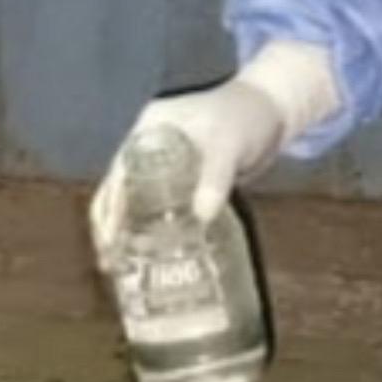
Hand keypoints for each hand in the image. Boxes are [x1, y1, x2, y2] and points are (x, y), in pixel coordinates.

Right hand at [86, 41, 341, 257]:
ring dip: (130, 233)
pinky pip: (162, 209)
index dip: (108, 209)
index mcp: (147, 132)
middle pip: (118, 193)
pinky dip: (155, 230)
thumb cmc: (245, 117)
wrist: (273, 113)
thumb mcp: (228, 144)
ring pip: (137, 203)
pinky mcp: (184, 184)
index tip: (109, 240)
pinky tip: (156, 255)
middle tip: (111, 264)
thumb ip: (215, 176)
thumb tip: (202, 216)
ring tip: (125, 268)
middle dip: (111, 229)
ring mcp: (164, 167)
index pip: (116, 175)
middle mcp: (147, 150)